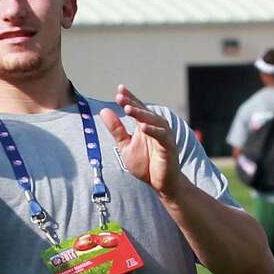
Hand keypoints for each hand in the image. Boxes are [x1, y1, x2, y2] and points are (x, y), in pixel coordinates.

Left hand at [99, 84, 182, 199]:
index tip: (119, 89)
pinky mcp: (169, 146)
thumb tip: (104, 110)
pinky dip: (153, 131)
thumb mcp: (125, 146)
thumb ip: (116, 129)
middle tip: (121, 96)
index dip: (129, 98)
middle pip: (144, 112)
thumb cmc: (145, 164)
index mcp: (145, 125)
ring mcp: (164, 136)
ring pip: (154, 121)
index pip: (137, 108)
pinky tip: (143, 127)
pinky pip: (162, 136)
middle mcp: (156, 127)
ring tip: (128, 109)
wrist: (160, 183)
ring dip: (141, 114)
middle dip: (133, 103)